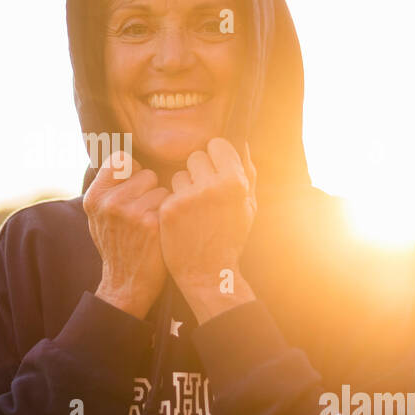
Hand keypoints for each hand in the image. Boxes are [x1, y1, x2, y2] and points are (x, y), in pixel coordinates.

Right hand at [83, 150, 170, 319]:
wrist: (126, 283)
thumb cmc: (117, 245)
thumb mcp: (99, 217)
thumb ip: (107, 188)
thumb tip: (124, 157)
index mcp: (94, 198)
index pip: (120, 159)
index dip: (132, 171)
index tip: (135, 187)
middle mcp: (109, 203)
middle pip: (145, 173)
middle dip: (149, 189)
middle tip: (143, 213)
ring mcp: (130, 213)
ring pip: (161, 188)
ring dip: (161, 203)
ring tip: (151, 223)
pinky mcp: (151, 224)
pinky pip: (171, 202)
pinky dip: (170, 215)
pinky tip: (161, 231)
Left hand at [159, 138, 258, 322]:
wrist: (208, 272)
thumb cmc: (231, 237)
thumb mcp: (248, 205)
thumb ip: (247, 171)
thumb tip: (242, 142)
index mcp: (235, 181)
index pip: (216, 144)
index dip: (215, 157)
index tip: (215, 171)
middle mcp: (211, 186)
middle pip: (196, 156)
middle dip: (198, 171)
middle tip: (203, 195)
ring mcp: (188, 197)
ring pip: (178, 173)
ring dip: (183, 187)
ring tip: (193, 211)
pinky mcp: (168, 209)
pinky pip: (167, 192)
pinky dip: (172, 203)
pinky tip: (181, 221)